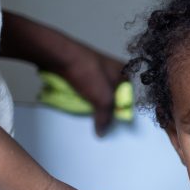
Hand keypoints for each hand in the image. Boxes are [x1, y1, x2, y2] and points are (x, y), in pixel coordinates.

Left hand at [0, 11, 124, 134]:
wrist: (60, 56)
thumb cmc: (89, 74)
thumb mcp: (104, 99)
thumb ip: (106, 118)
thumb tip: (101, 132)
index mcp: (123, 72)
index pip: (128, 96)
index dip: (120, 109)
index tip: (111, 119)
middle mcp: (112, 69)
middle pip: (111, 95)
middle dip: (104, 106)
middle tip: (97, 116)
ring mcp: (95, 68)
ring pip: (96, 92)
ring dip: (90, 101)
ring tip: (84, 107)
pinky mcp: (81, 70)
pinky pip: (84, 87)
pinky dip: (81, 94)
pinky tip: (76, 99)